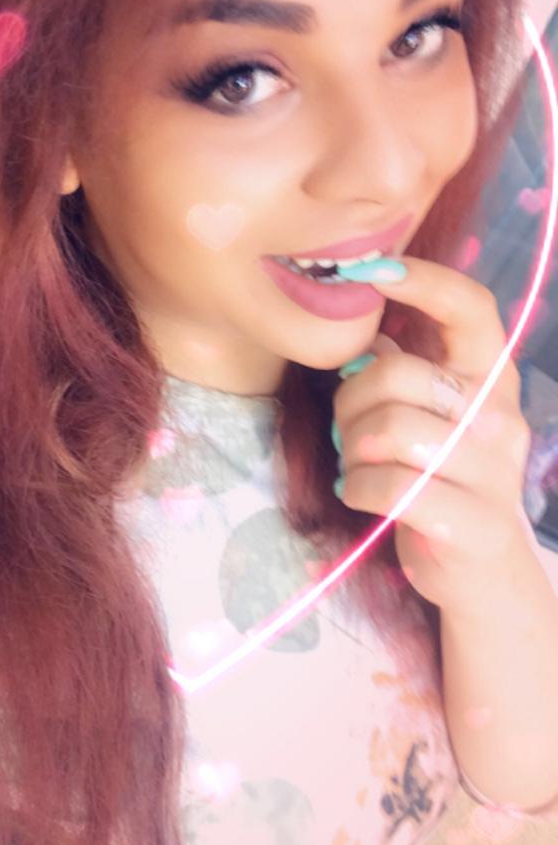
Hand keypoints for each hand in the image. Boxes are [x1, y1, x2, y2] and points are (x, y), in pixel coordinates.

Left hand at [332, 256, 534, 614]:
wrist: (482, 573)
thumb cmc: (440, 480)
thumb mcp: (429, 416)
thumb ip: (405, 368)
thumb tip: (362, 325)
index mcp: (490, 378)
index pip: (470, 307)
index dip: (421, 280)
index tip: (370, 271)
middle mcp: (500, 417)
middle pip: (400, 374)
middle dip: (350, 400)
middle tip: (345, 429)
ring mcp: (493, 472)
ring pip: (390, 431)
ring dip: (352, 448)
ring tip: (356, 463)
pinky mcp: (474, 523)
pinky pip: (392, 487)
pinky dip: (359, 488)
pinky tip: (359, 493)